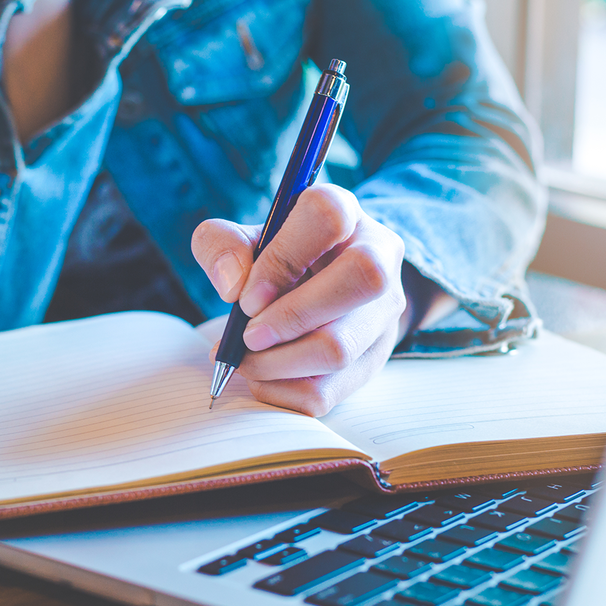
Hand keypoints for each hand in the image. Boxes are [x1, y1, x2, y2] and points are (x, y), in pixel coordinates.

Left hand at [192, 184, 407, 415]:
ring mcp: (383, 314)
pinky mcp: (371, 362)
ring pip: (340, 347)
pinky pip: (327, 392)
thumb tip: (232, 285)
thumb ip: (222, 245)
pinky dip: (281, 392)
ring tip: (245, 358)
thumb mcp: (244, 239)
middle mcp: (379, 256)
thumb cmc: (279, 261)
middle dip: (290, 317)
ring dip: (277, 362)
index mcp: (345, 213)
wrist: (322, 292)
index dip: (282, 258)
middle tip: (247, 335)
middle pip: (362, 279)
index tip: (247, 294)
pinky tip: (263, 376)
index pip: (327, 216)